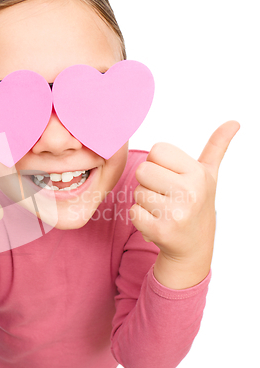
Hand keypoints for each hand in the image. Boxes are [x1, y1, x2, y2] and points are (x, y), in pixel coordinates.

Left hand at [129, 121, 239, 286]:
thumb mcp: (209, 174)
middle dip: (149, 182)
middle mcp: (190, 192)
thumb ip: (217, 146)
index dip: (159, 163)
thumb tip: (234, 121)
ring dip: (145, 201)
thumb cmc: (196, 203)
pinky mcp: (160, 231)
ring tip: (163, 209)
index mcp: (198, 173)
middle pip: (143, 170)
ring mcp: (176, 213)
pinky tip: (156, 222)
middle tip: (165, 195)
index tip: (172, 177)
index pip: (157, 150)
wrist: (194, 246)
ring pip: (137, 192)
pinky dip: (140, 217)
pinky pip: (133, 212)